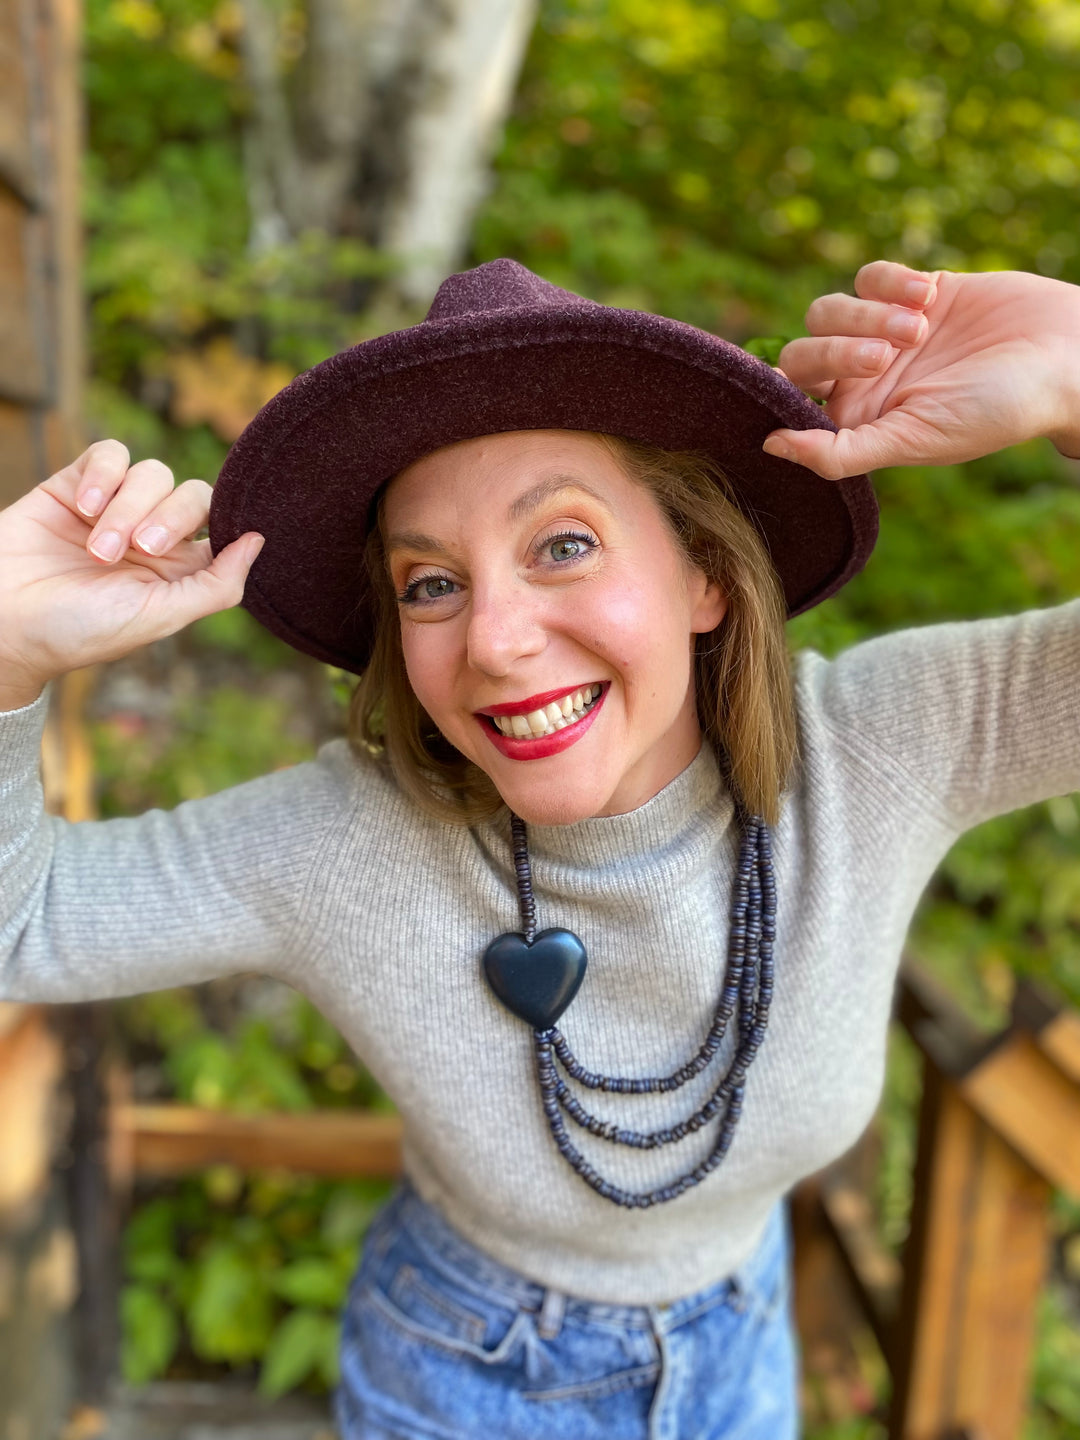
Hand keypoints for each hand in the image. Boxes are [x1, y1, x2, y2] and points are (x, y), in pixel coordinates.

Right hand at [0, 439, 262, 699]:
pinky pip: (111, 454)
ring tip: (96, 548)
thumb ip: (216, 585)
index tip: (200, 541)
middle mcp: (151, 537)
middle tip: (139, 548)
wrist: (1, 619)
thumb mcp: (158, 618)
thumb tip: (259, 541)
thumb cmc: (78, 631)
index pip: (222, 528)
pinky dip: (104, 475)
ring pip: (152, 474)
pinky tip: (82, 507)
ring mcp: (114, 508)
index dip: (221, 524)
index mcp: (179, 571)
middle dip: (170, 518)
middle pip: (193, 495)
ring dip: (127, 507)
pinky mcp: (75, 485)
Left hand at [765, 262, 1079, 478]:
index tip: (795, 381)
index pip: (790, 399)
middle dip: (836, 348)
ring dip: (867, 314)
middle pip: (802, 352)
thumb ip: (839, 451)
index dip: (782, 386)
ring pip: (828, 310)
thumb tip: (769, 446)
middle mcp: (864, 380)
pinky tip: (929, 295)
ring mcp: (884, 333)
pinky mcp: (912, 291)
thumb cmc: (994, 412)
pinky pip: (869, 275)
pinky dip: (890, 281)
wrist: (1066, 357)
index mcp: (857, 421)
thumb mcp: (911, 440)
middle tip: (888, 356)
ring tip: (920, 325)